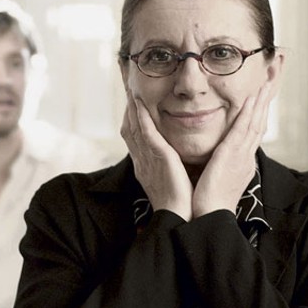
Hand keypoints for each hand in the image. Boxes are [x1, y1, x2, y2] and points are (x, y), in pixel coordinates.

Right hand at [121, 92, 192, 219]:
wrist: (179, 217)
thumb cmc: (180, 204)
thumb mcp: (171, 182)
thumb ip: (169, 168)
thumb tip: (175, 160)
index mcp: (145, 167)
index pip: (134, 139)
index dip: (131, 121)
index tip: (132, 105)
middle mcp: (142, 161)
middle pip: (129, 130)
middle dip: (127, 110)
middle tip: (127, 91)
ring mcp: (147, 159)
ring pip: (134, 128)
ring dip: (131, 108)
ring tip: (131, 90)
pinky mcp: (159, 157)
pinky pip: (146, 133)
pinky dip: (141, 117)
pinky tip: (139, 103)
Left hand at [192, 81, 272, 217]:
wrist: (208, 216)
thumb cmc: (207, 202)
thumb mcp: (216, 179)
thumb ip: (217, 166)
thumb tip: (214, 158)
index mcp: (241, 164)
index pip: (252, 136)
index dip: (257, 117)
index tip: (259, 102)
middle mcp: (245, 158)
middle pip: (258, 126)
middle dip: (264, 106)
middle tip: (269, 87)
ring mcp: (241, 156)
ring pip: (255, 124)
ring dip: (260, 103)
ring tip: (265, 85)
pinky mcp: (231, 155)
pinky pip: (242, 129)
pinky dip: (248, 112)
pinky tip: (252, 99)